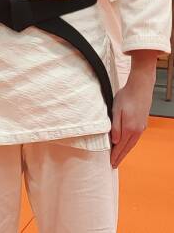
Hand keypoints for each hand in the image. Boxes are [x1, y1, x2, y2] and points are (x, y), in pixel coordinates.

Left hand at [110, 50, 156, 167]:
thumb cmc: (126, 97)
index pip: (121, 146)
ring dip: (125, 151)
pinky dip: (129, 144)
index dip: (115, 155)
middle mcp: (137, 130)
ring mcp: (141, 127)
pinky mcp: (142, 123)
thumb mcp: (116, 111)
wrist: (140, 87)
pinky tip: (125, 144)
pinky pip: (134, 138)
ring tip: (118, 157)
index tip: (111, 163)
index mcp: (129, 128)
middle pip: (127, 147)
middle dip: (120, 156)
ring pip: (131, 143)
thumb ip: (115, 127)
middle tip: (114, 165)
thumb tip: (114, 141)